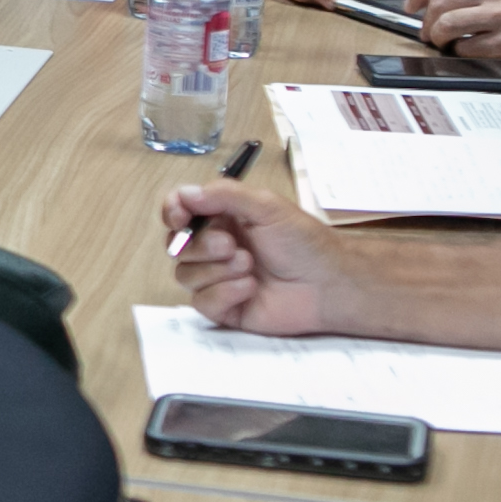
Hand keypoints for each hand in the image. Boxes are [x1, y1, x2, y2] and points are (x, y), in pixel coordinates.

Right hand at [161, 181, 349, 333]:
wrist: (328, 284)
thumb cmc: (304, 241)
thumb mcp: (266, 206)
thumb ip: (223, 195)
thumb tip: (184, 193)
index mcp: (223, 218)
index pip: (180, 212)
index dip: (172, 212)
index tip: (179, 216)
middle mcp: (216, 247)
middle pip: (178, 246)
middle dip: (201, 246)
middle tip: (232, 246)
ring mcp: (218, 279)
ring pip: (186, 275)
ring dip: (217, 270)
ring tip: (250, 267)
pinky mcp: (225, 307)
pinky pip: (202, 302)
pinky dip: (224, 293)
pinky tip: (250, 288)